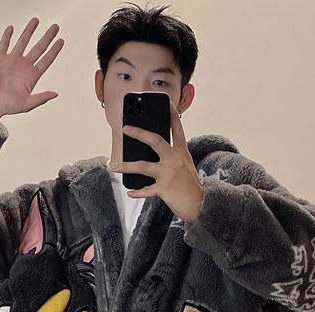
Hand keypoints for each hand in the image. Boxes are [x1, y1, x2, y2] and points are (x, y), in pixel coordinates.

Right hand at [0, 17, 63, 119]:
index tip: (61, 41)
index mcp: (32, 76)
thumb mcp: (27, 104)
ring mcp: (12, 60)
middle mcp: (24, 66)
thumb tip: (55, 94)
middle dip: (47, 37)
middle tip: (55, 27)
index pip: (46, 60)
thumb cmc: (8, 106)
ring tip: (36, 20)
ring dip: (29, 31)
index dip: (54, 50)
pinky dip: (8, 36)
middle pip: (38, 48)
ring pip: (23, 42)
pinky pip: (4, 44)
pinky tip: (12, 28)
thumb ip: (41, 98)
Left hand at [109, 102, 203, 222]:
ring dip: (126, 166)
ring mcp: (169, 173)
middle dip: (139, 133)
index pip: (177, 129)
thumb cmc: (191, 187)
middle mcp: (175, 159)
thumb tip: (152, 154)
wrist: (200, 205)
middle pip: (155, 140)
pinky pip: (146, 189)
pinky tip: (130, 192)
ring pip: (143, 166)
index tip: (166, 102)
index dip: (172, 114)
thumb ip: (173, 158)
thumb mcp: (186, 167)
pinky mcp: (164, 188)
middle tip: (125, 128)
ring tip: (113, 166)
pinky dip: (138, 192)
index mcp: (182, 152)